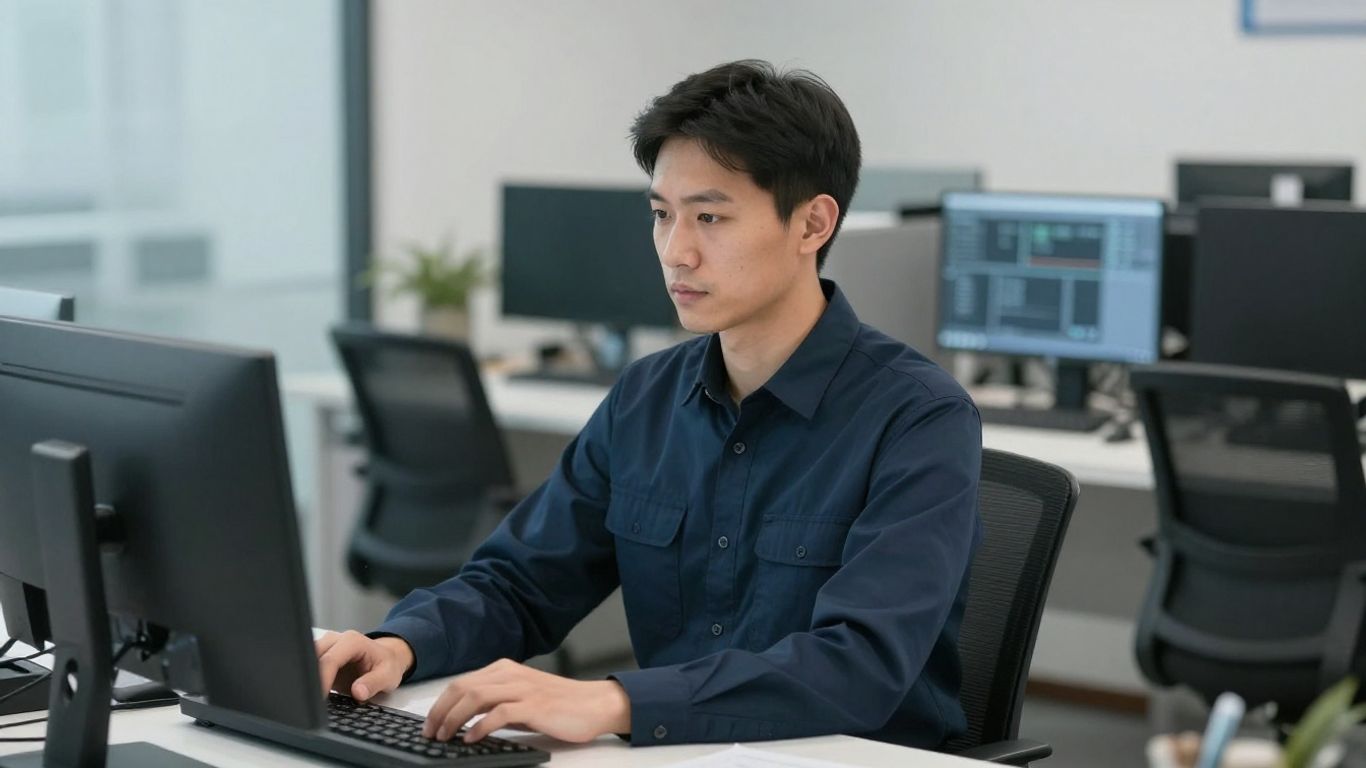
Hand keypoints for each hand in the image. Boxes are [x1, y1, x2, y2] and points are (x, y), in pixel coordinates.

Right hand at [315, 630, 414, 700]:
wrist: (386, 659)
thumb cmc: (387, 665)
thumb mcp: (388, 676)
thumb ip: (373, 683)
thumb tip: (358, 692)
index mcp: (352, 641)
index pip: (330, 660)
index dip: (323, 679)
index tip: (320, 698)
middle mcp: (336, 640)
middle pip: (313, 656)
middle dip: (310, 678)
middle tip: (311, 700)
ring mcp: (326, 647)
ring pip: (306, 659)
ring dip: (307, 678)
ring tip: (310, 697)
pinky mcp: (320, 657)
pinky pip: (308, 665)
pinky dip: (307, 678)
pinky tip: (310, 693)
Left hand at [423, 658, 630, 743]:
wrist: (595, 704)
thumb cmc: (560, 705)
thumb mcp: (522, 700)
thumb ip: (497, 704)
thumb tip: (466, 721)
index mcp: (506, 670)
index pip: (462, 683)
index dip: (440, 704)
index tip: (430, 724)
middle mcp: (511, 675)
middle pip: (463, 688)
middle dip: (440, 711)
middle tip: (430, 733)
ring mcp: (523, 689)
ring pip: (476, 697)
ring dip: (454, 718)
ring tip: (445, 736)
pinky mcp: (534, 705)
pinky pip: (498, 713)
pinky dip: (480, 726)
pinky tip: (471, 738)